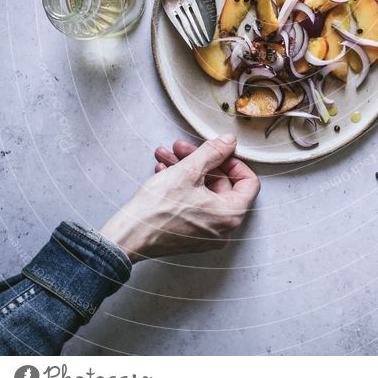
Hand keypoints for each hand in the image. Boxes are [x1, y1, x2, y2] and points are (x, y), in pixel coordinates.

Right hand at [100, 134, 259, 261]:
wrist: (128, 236)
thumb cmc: (157, 210)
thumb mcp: (189, 171)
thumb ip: (214, 152)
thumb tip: (229, 141)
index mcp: (230, 215)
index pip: (248, 182)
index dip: (232, 161)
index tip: (217, 152)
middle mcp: (223, 229)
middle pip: (221, 184)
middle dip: (199, 161)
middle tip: (181, 149)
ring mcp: (206, 235)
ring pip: (203, 193)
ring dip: (185, 170)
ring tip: (166, 157)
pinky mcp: (189, 237)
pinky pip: (193, 206)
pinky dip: (181, 187)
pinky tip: (163, 172)